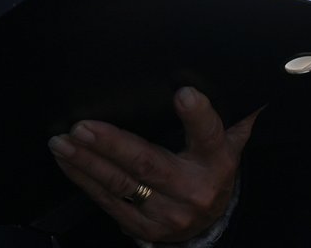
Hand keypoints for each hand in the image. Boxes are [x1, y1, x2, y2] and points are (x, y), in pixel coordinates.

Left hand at [48, 88, 257, 242]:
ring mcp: (166, 213)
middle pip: (148, 164)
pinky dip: (84, 180)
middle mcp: (191, 189)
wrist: (209, 224)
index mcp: (216, 160)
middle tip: (81, 127)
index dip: (197, 115)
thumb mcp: (228, 143)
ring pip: (121, 185)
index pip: (209, 134)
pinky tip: (68, 162)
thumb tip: (248, 83)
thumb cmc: (212, 169)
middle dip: (111, 145)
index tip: (183, 94)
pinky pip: (108, 201)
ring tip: (62, 142)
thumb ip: (232, 115)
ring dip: (86, 162)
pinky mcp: (144, 227)